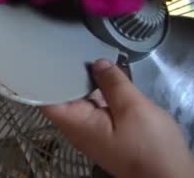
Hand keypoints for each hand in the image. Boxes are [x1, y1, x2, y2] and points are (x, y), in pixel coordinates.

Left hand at [41, 60, 193, 177]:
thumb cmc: (151, 147)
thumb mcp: (133, 108)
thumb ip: (114, 83)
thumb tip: (98, 63)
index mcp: (76, 123)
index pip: (46, 98)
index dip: (43, 77)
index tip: (45, 55)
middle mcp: (78, 128)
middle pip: (62, 96)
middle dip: (65, 72)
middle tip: (70, 46)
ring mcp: (92, 131)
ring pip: (80, 100)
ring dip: (84, 80)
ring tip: (86, 53)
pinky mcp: (106, 132)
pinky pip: (95, 106)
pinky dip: (97, 91)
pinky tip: (105, 75)